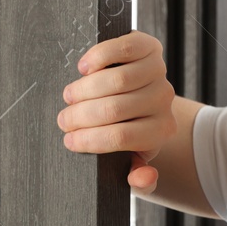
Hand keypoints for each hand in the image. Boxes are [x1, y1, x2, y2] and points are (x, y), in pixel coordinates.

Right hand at [57, 30, 176, 194]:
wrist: (144, 96)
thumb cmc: (133, 130)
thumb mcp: (135, 159)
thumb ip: (139, 178)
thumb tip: (143, 177)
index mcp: (160, 131)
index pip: (120, 137)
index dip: (89, 139)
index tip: (68, 140)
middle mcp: (163, 100)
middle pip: (114, 108)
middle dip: (80, 116)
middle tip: (63, 120)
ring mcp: (158, 72)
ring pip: (116, 80)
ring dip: (84, 89)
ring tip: (69, 97)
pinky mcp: (149, 47)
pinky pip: (123, 48)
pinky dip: (98, 57)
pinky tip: (84, 68)